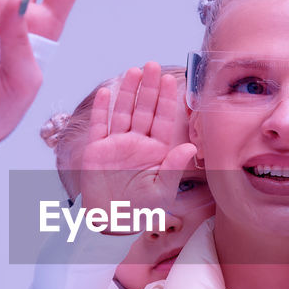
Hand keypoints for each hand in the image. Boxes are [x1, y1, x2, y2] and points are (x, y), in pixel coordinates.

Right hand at [80, 63, 196, 219]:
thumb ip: (174, 168)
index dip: (167, 100)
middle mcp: (138, 144)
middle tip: (152, 66)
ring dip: (128, 92)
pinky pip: (100, 126)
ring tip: (134, 71)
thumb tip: (191, 147)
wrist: (111, 222)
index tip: (171, 80)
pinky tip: (107, 93)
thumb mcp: (161, 191)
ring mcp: (117, 145)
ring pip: (123, 112)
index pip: (163, 121)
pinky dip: (102, 110)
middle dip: (149, 88)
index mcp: (157, 152)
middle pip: (144, 110)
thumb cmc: (140, 211)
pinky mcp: (98, 150)